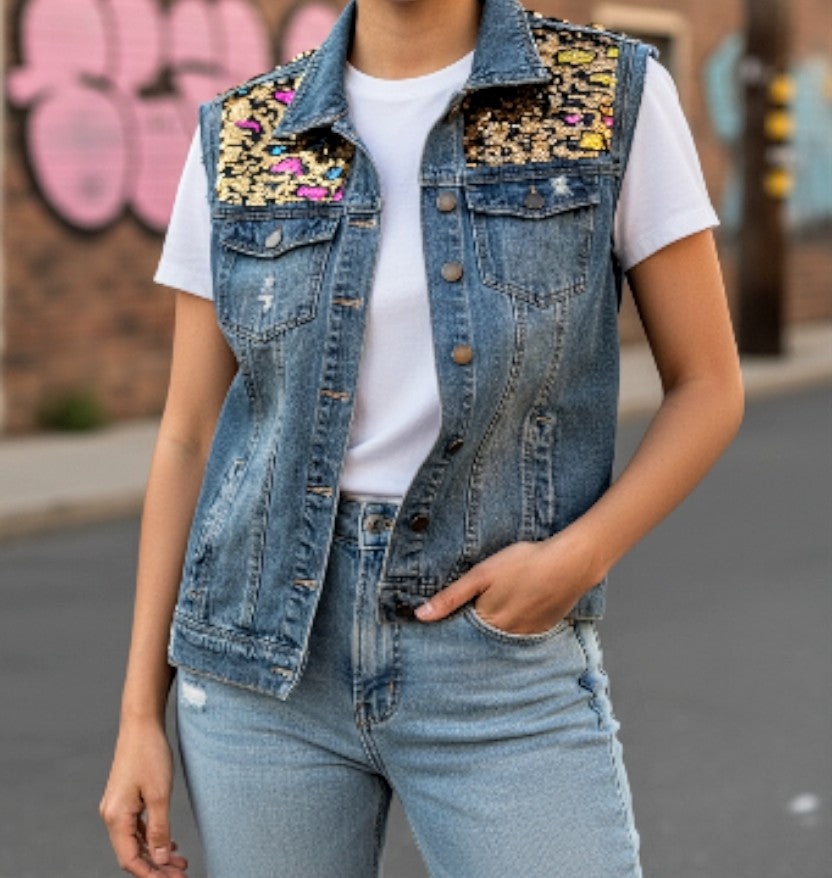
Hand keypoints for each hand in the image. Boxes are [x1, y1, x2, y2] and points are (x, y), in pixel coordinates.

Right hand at [100, 720, 188, 876]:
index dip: (150, 875)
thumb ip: (159, 829)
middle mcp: (112, 815)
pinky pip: (137, 827)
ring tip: (180, 861)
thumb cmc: (149, 754)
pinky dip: (152, 837)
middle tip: (181, 873)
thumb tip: (159, 860)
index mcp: (116, 817)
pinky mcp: (125, 798)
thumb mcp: (159, 794)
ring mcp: (117, 806)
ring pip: (135, 841)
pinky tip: (169, 842)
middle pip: (132, 853)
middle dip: (156, 867)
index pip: (130, 859)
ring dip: (156, 853)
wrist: (141, 724)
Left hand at [414, 530, 596, 634]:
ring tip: (495, 611)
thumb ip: (451, 597)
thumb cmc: (525, 563)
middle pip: (481, 639)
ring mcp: (528, 634)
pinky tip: (517, 609)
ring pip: (502, 638)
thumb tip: (420, 616)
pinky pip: (522, 634)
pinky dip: (515, 626)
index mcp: (488, 623)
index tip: (440, 627)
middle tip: (469, 618)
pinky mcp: (544, 628)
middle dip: (471, 632)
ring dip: (494, 630)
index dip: (451, 628)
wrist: (571, 563)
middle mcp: (507, 636)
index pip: (461, 634)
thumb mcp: (481, 574)